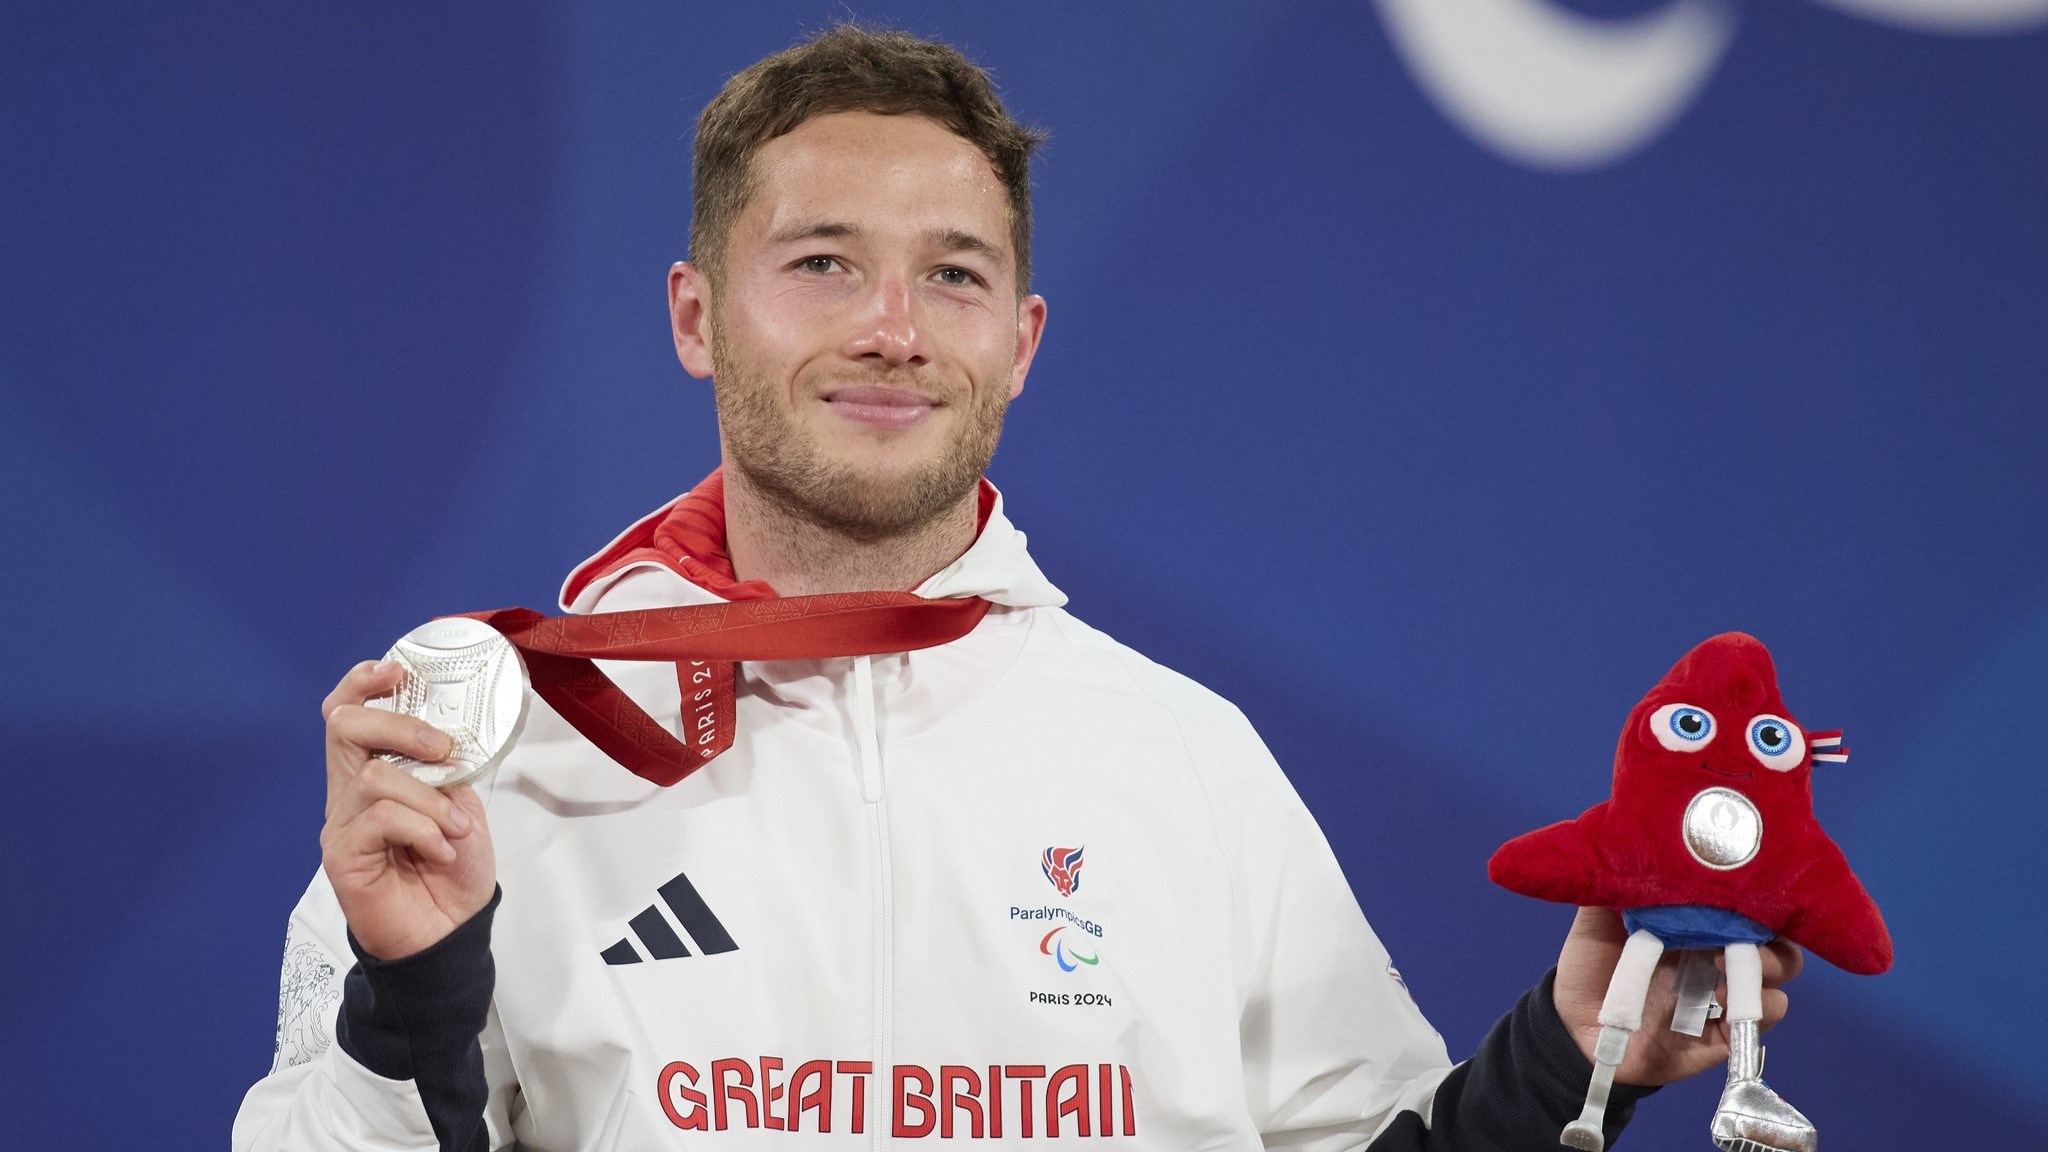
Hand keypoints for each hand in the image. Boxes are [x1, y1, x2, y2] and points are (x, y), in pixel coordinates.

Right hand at [320, 660, 496, 960]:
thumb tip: (448, 738)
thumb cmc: (453, 870)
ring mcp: (342, 823)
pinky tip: (440, 850)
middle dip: (400, 726)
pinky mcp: (343, 856)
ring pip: (375, 775)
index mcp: (375, 772)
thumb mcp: (461, 805)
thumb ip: (447, 770)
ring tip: (454, 829)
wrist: (449, 934)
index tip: (396, 669)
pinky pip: (380, 818)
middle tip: (442, 751)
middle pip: (345, 725)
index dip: (363, 683)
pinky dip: (422, 828)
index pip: (348, 713)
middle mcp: (349, 792)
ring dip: (429, 798)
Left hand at [1552, 906, 1802, 1085]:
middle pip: (1777, 944)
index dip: (1760, 899)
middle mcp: (1718, 960)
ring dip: (1767, 970)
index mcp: (1698, 928)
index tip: (1752, 887)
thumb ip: (1620, 888)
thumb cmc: (1591, 968)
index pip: (1748, 910)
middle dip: (1775, 937)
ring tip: (1725, 966)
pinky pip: (1759, 1023)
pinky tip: (1722, 1001)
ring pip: (1776, 981)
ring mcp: (1723, 998)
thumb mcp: (1597, 920)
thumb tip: (1639, 843)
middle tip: (1745, 935)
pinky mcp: (1720, 1036)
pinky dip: (1756, 1010)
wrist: (1572, 1026)